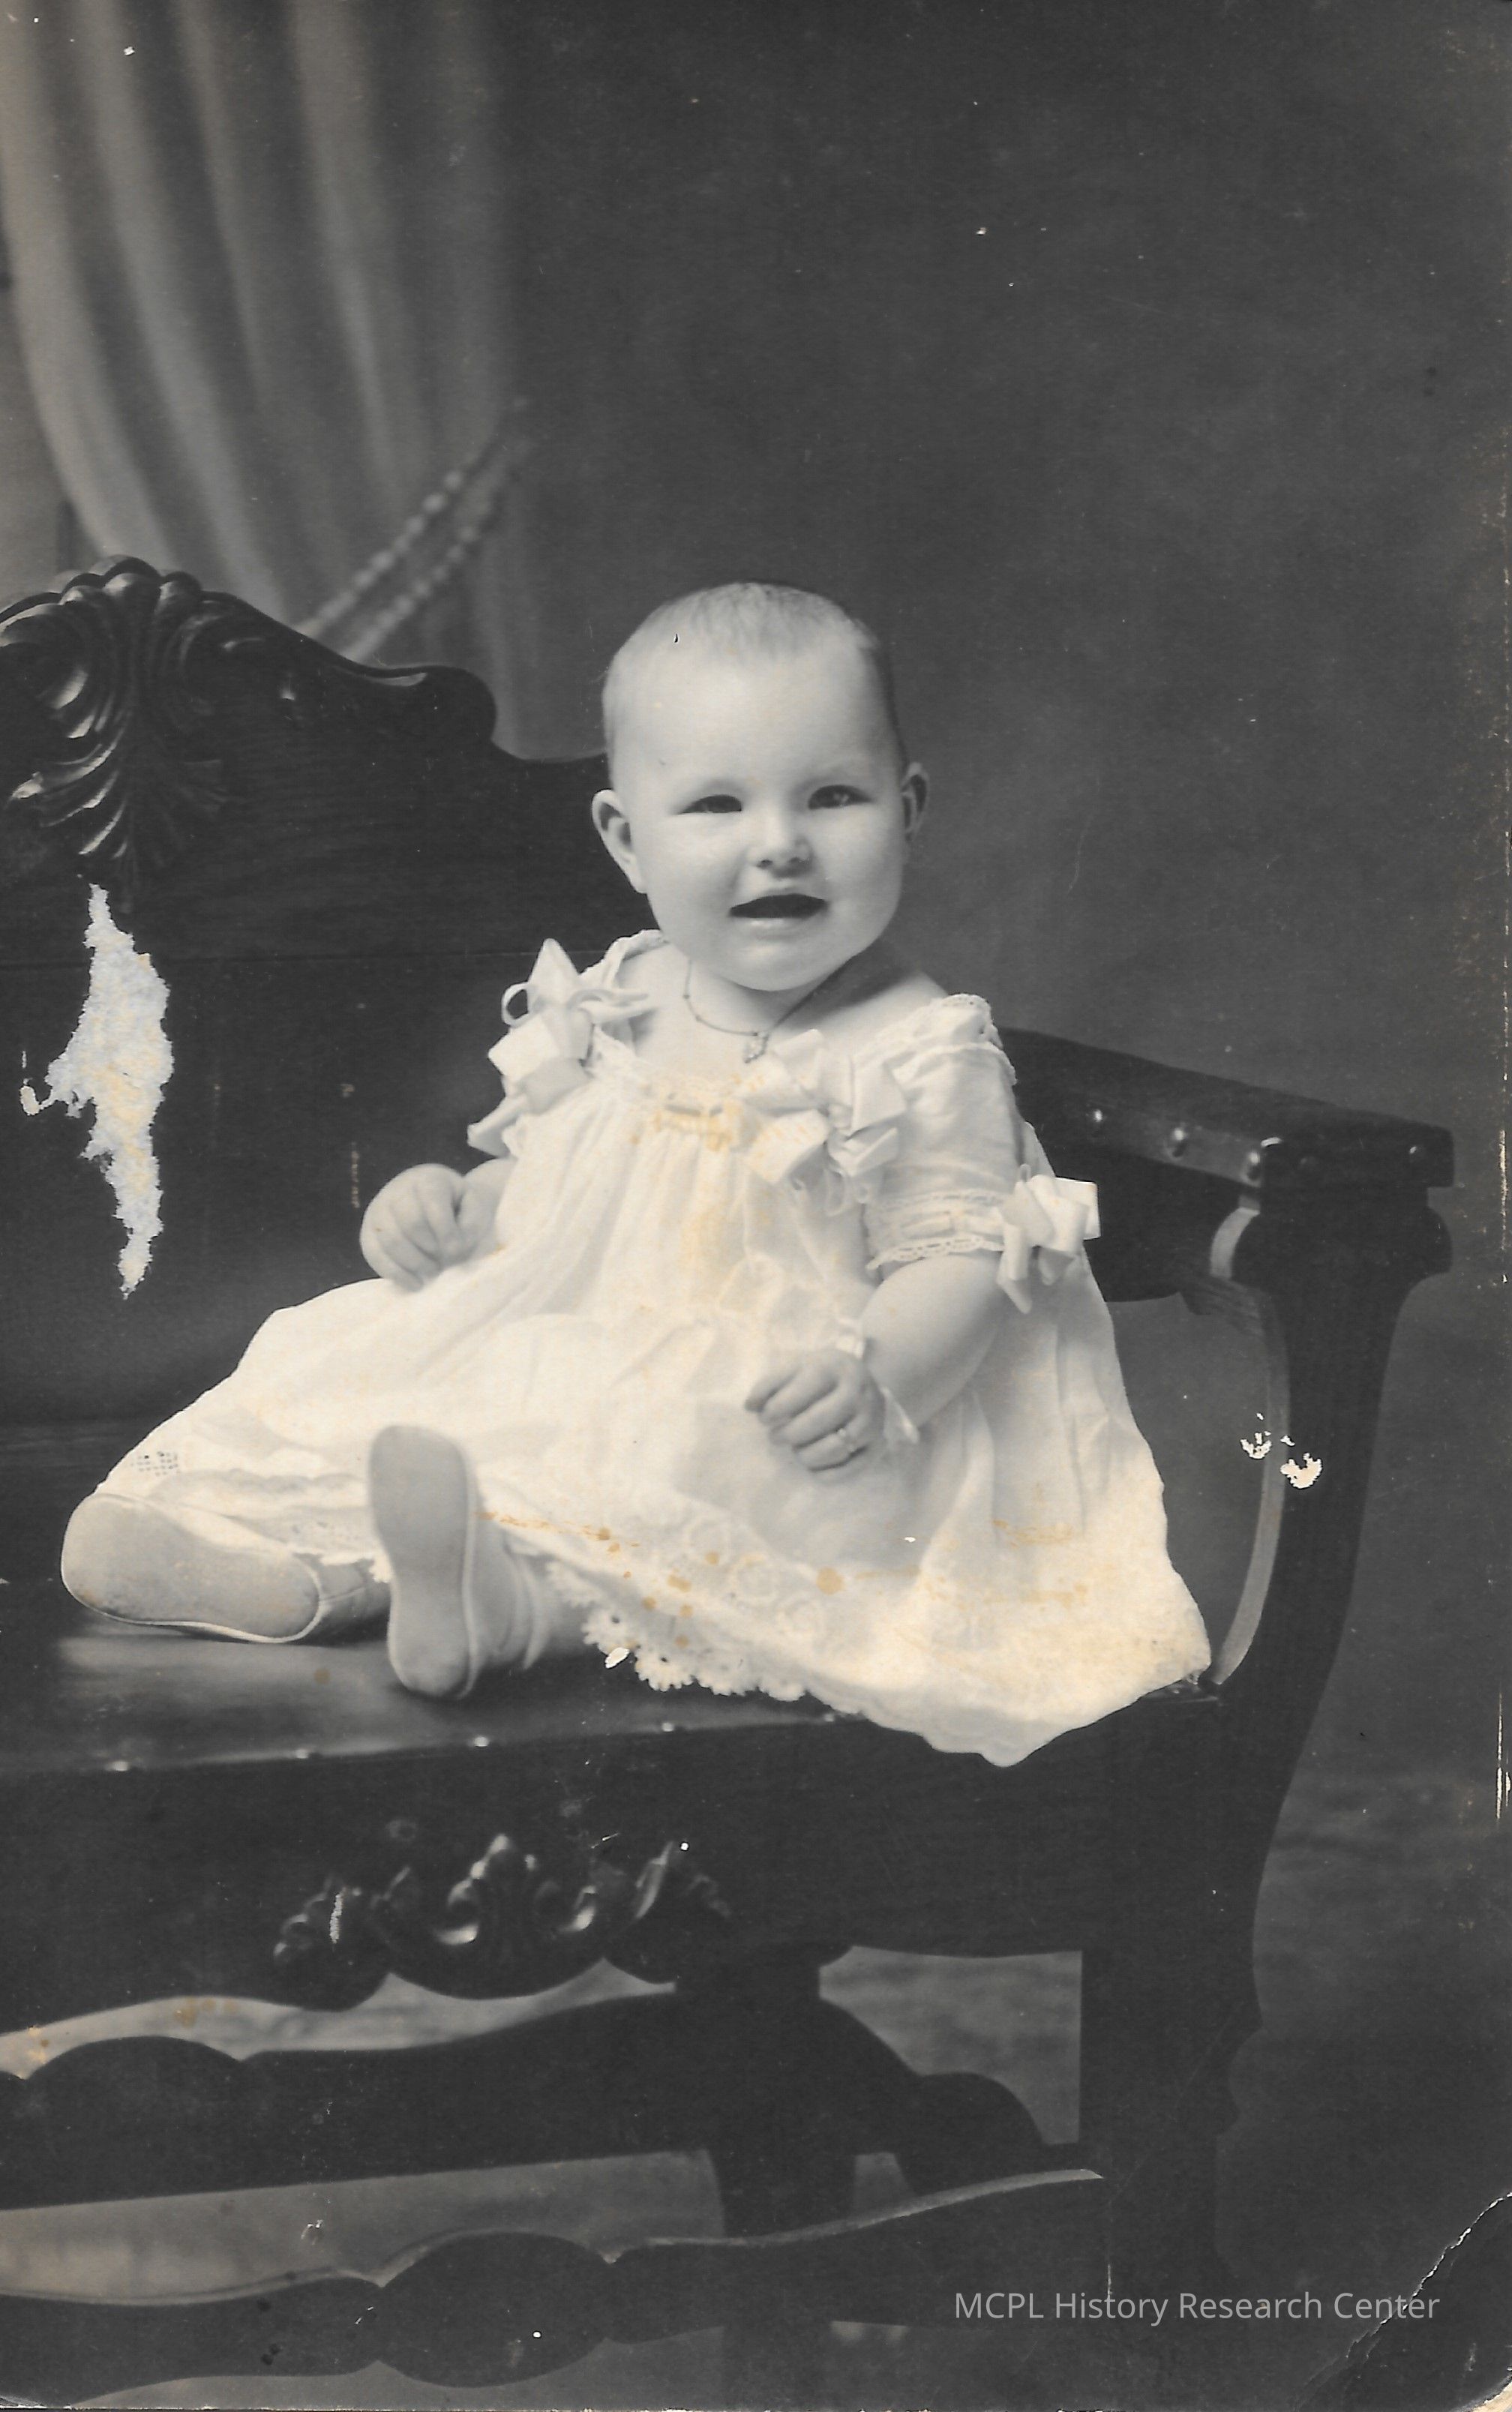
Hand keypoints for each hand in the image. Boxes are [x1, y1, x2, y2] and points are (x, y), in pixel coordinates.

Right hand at [360, 1164, 495, 1289]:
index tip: (457, 1251)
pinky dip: (394, 1273)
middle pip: (409, 1222)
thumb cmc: (460, 1209)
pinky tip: (414, 1283)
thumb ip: (470, 1224)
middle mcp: (397, 1190)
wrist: (442, 1206)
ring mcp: (379, 1209)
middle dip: (429, 1248)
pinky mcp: (368, 1231)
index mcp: (427, 1179)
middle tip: (445, 1261)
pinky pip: (373, 1254)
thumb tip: (452, 1249)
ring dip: (414, 1262)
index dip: (445, 1230)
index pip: (432, 1201)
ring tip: (433, 1270)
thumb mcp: (475, 1208)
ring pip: (389, 1239)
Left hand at [746, 1348, 885, 1472]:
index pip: (802, 1391)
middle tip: (775, 1437)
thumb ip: (770, 1384)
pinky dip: (825, 1473)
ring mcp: (872, 1420)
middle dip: (789, 1434)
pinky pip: (851, 1469)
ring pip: (835, 1448)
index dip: (777, 1408)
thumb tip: (750, 1406)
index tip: (764, 1418)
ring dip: (806, 1455)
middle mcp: (858, 1393)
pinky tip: (811, 1466)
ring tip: (796, 1449)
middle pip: (819, 1421)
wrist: (861, 1380)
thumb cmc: (820, 1376)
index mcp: (834, 1367)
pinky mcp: (877, 1445)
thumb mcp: (796, 1367)